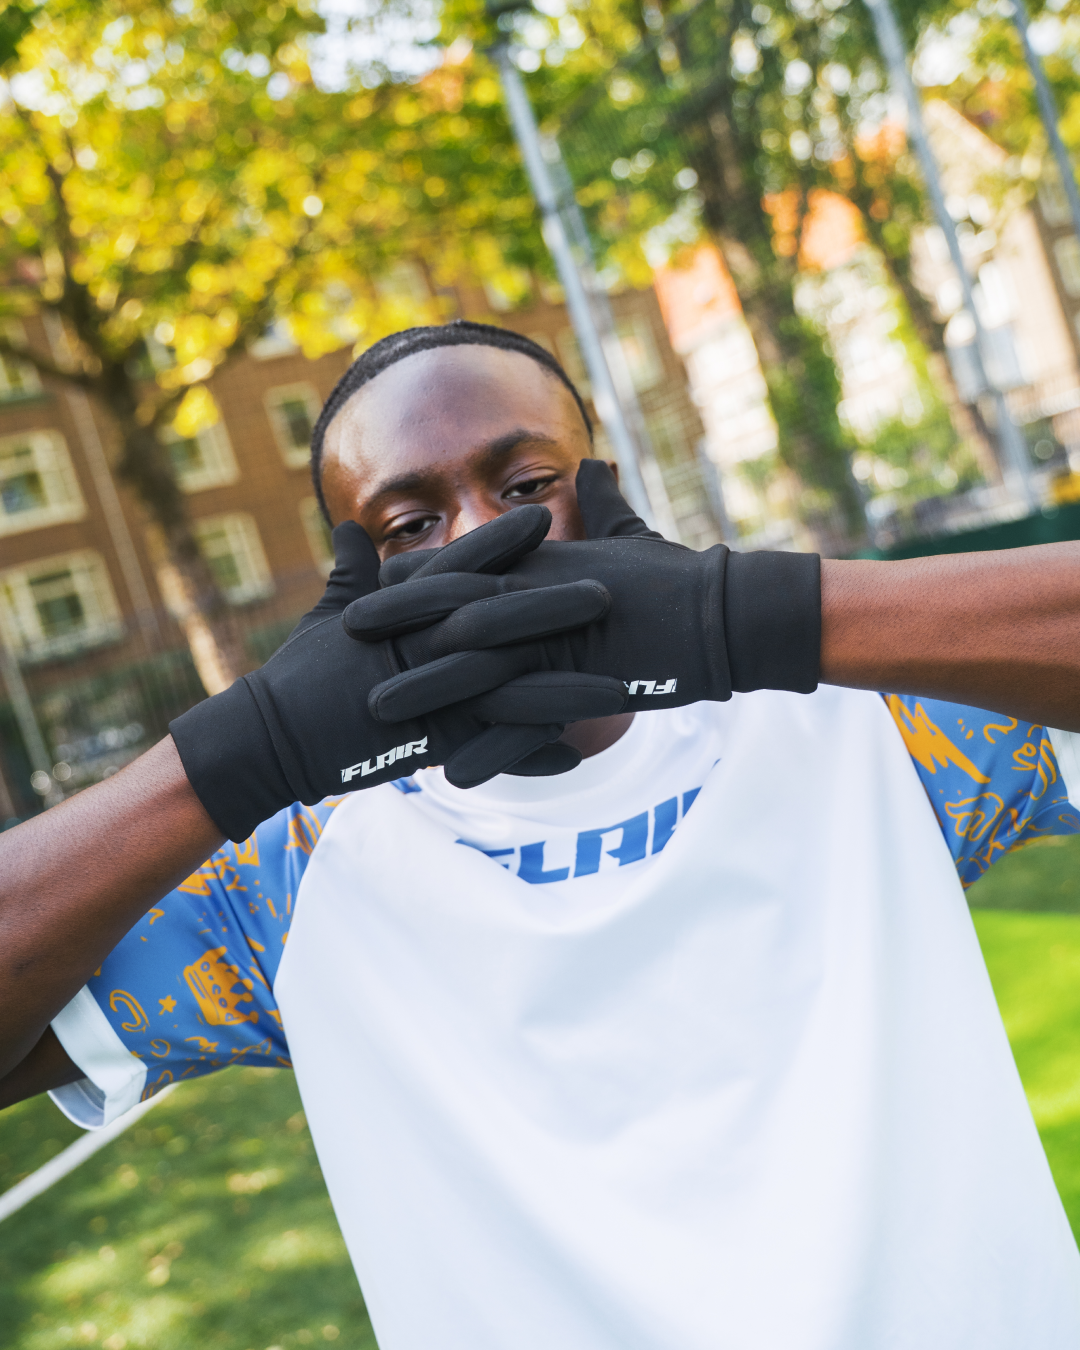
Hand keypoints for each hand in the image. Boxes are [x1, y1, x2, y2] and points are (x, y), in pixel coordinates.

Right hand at [169, 505, 626, 840]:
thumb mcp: (329, 615)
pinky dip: (528, 755)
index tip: (545, 518)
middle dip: (553, 606)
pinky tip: (574, 756)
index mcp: (397, 610)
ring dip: (561, 687)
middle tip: (608, 592)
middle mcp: (416, 647)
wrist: (267, 738)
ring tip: (616, 687)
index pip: (456, 566)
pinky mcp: (423, 745)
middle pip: (495, 620)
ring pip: (505, 687)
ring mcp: (423, 696)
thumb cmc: (300, 675)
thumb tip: (352, 528)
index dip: (501, 543)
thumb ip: (352, 572)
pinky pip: (487, 751)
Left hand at [345, 460, 821, 722]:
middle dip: (398, 624)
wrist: (728, 617)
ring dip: (427, 691)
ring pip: (479, 668)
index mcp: (545, 561)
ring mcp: (560, 643)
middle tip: (345, 637)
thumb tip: (592, 466)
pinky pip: (527, 726)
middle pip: (456, 608)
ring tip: (380, 713)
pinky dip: (491, 751)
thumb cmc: (677, 577)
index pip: (468, 565)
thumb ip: (602, 502)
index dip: (416, 577)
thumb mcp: (630, 535)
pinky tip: (452, 775)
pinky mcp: (583, 687)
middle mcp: (542, 595)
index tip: (372, 582)